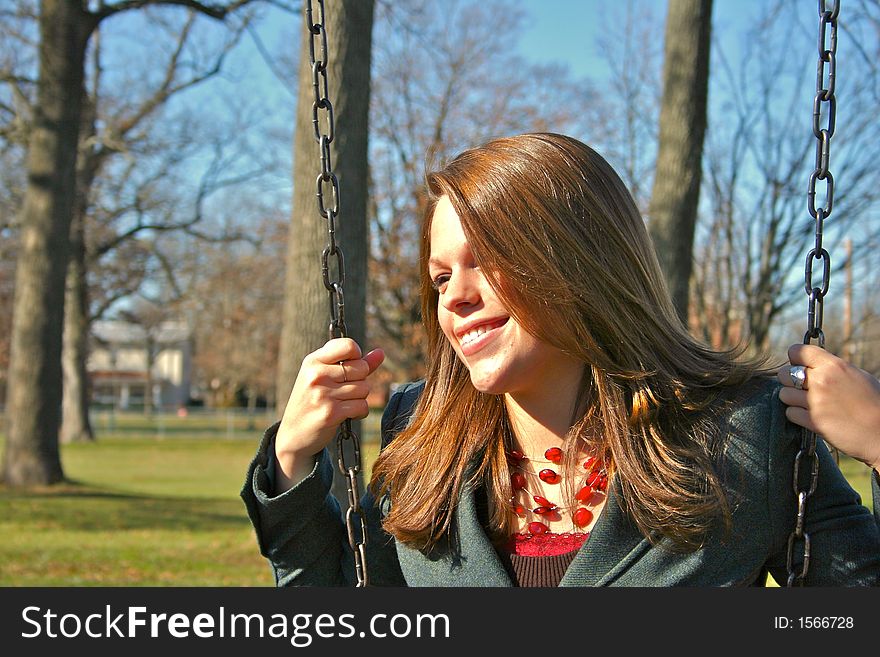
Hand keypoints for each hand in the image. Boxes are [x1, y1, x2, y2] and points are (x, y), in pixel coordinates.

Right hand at [275, 338, 384, 491]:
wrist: (293, 434)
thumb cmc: (312, 401)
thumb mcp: (325, 376)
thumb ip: (354, 364)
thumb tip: (380, 353)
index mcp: (313, 361)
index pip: (348, 346)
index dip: (357, 356)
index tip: (351, 366)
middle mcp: (317, 375)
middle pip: (362, 368)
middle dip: (360, 380)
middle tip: (345, 390)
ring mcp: (324, 394)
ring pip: (364, 388)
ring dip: (359, 398)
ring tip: (343, 403)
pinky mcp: (332, 413)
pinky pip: (362, 406)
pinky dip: (359, 412)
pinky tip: (347, 415)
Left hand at [777, 344, 879, 471]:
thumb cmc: (874, 403)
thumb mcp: (856, 376)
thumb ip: (831, 369)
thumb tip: (811, 364)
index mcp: (834, 365)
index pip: (796, 351)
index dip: (795, 358)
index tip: (800, 365)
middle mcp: (821, 380)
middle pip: (784, 373)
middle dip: (790, 380)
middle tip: (803, 388)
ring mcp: (815, 401)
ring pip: (784, 394)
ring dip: (792, 399)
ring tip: (808, 403)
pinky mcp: (812, 421)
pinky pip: (789, 413)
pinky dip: (796, 415)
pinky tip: (811, 416)